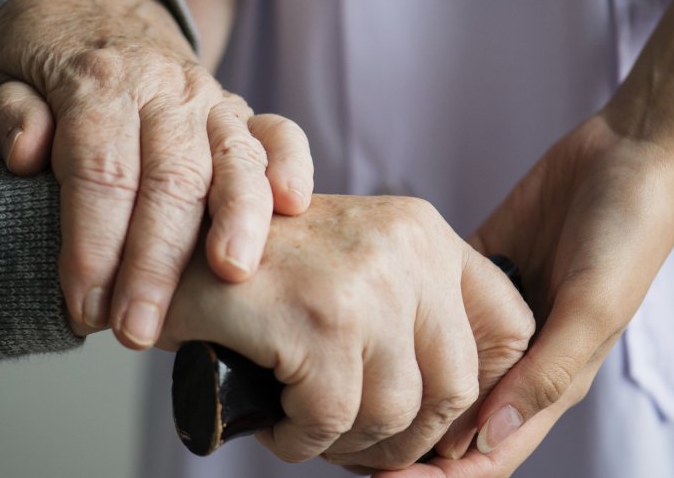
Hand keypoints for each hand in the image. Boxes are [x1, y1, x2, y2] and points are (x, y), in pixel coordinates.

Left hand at [0, 0, 313, 347]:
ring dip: (236, 220)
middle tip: (138, 330)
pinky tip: (293, 206)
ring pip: (232, 158)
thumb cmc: (43, 58)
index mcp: (98, 81)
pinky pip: (278, 132)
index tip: (84, 307)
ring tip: (231, 275)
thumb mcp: (3, 75)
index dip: (93, 244)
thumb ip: (10, 115)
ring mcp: (208, 99)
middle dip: (156, 261)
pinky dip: (290, 165)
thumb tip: (28, 153)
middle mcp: (162, 87)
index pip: (100, 171)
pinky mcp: (239, 111)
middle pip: (170, 178)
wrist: (91, 4)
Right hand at [160, 194, 533, 470]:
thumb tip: (472, 419)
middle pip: (455, 388)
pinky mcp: (316, 320)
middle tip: (355, 442)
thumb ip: (414, 317)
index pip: (509, 327)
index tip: (436, 422)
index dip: (483, 393)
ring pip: (394, 414)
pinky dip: (300, 442)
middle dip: (406, 437)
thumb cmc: (260, 274)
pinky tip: (276, 423)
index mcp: (423, 231)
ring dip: (346, 442)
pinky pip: (330, 422)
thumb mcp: (354, 270)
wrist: (164, 248)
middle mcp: (405, 248)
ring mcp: (364, 282)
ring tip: (305, 426)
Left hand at [380, 115, 673, 477]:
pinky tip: (363, 326)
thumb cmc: (628, 233)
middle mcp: (519, 357)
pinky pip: (431, 309)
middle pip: (453, 422)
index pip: (488, 452)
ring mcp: (494, 316)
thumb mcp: (593, 307)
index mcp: (552, 379)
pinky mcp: (477, 273)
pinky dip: (402, 324)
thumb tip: (489, 437)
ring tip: (344, 390)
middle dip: (404, 442)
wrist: (632, 153)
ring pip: (436, 370)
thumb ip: (546, 374)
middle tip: (343, 441)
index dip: (437, 477)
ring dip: (398, 387)